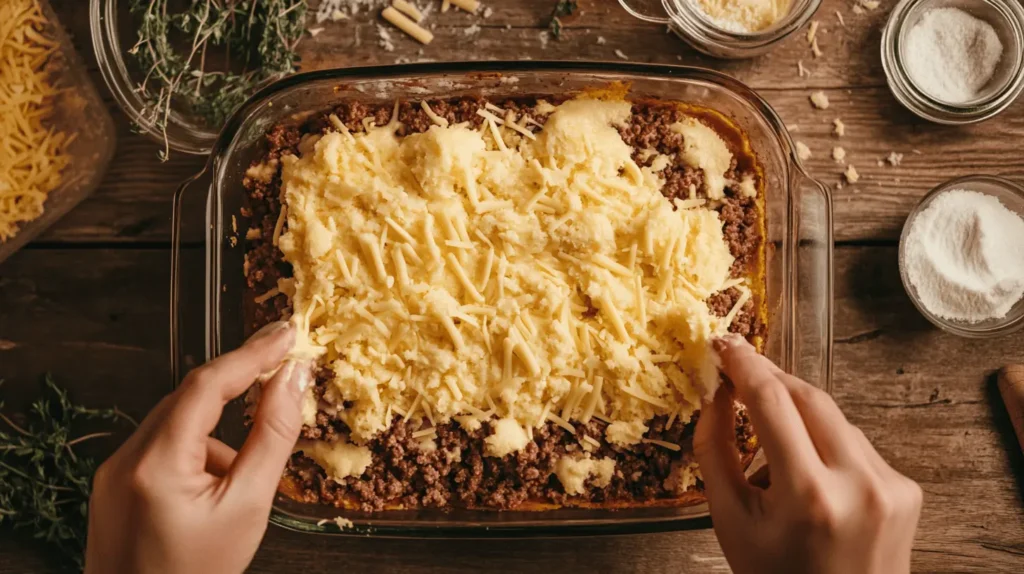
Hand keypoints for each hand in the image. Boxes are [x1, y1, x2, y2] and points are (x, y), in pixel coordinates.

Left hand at [85, 321, 309, 573]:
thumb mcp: (249, 507)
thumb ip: (272, 437)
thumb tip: (293, 379)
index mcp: (156, 462)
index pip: (208, 384)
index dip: (251, 353)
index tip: (287, 333)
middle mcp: (125, 458)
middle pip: (190, 398)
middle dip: (238, 386)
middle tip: (283, 370)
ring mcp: (114, 471)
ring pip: (178, 422)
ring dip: (218, 428)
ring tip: (240, 481)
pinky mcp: (113, 485)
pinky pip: (162, 446)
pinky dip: (197, 451)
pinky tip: (214, 493)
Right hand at [695, 335, 921, 573]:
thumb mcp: (729, 519)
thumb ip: (716, 449)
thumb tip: (714, 392)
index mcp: (809, 495)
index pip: (771, 401)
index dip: (744, 364)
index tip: (723, 345)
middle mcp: (859, 483)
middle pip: (808, 397)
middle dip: (770, 380)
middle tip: (738, 373)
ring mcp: (890, 485)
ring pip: (832, 418)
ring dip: (796, 416)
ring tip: (770, 448)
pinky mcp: (906, 488)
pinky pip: (854, 443)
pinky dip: (824, 444)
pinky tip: (806, 472)